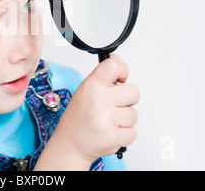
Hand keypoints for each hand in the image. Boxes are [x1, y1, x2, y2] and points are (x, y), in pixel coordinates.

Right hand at [35, 55, 138, 169]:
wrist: (70, 144)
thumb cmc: (78, 117)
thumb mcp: (85, 90)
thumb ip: (102, 76)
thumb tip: (117, 60)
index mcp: (92, 85)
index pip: (115, 66)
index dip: (123, 70)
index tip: (121, 78)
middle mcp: (99, 100)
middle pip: (134, 92)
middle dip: (127, 100)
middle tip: (113, 106)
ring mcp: (106, 119)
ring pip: (134, 114)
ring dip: (124, 120)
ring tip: (109, 121)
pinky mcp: (113, 137)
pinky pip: (133, 132)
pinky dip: (125, 134)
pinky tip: (111, 132)